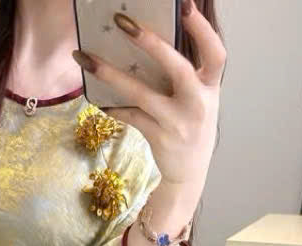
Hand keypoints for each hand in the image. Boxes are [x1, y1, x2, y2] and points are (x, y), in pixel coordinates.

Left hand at [72, 2, 224, 197]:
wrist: (189, 173)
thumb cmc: (190, 125)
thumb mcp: (198, 98)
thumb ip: (186, 72)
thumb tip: (153, 37)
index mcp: (210, 87)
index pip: (215, 53)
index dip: (202, 29)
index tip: (185, 4)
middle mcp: (198, 104)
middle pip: (178, 68)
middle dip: (151, 43)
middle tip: (122, 21)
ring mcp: (178, 123)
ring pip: (142, 94)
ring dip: (111, 75)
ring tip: (85, 58)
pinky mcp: (159, 138)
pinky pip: (130, 117)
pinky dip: (113, 107)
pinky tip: (98, 99)